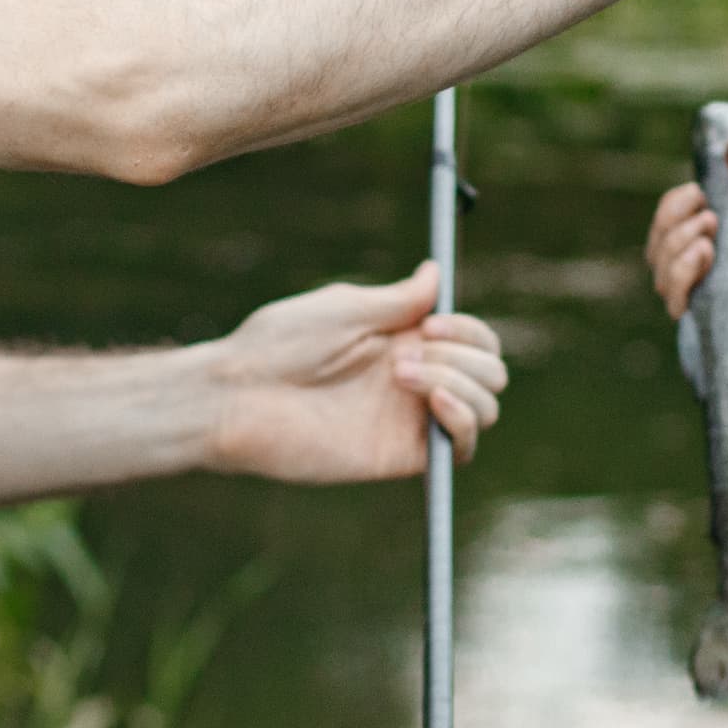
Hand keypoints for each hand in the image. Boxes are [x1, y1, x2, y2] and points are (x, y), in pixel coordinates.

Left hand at [203, 261, 507, 484]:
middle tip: (411, 351)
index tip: (432, 324)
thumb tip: (437, 273)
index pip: (471, 338)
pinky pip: (461, 447)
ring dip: (462, 383)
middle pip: (487, 371)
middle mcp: (415, 379)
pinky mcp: (402, 454)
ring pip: (484, 406)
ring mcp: (410, 417)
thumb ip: (398, 300)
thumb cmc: (278, 345)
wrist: (240, 398)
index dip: (468, 330)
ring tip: (403, 375)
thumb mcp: (344, 309)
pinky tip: (434, 401)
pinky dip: (463, 420)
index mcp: (402, 339)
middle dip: (466, 354)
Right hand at [645, 145, 727, 397]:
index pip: (686, 215)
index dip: (679, 201)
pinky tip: (704, 257)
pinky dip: (677, 276)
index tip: (700, 192)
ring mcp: (721, 299)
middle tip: (708, 215)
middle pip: (663, 241)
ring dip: (671, 246)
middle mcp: (726, 267)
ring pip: (662, 272)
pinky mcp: (722, 329)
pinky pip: (679, 305)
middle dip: (670, 219)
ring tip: (708, 239)